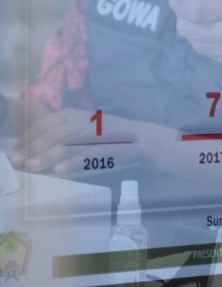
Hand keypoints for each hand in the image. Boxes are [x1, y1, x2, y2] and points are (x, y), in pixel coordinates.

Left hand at [9, 107, 175, 174]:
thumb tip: (31, 153)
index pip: (45, 124)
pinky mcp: (108, 147)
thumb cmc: (106, 138)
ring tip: (33, 167)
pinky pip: (87, 156)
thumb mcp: (81, 130)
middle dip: (33, 149)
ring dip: (48, 157)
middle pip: (52, 135)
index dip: (28, 138)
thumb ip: (59, 138)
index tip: (15, 152)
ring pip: (66, 145)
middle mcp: (83, 121)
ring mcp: (96, 134)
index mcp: (73, 115)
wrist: (142, 139)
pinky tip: (60, 172)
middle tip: (18, 162)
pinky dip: (73, 164)